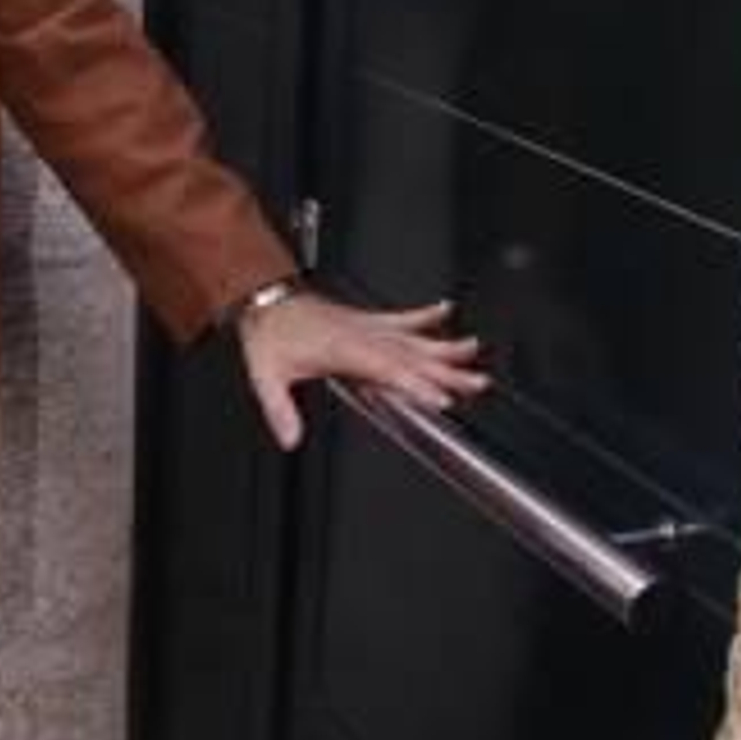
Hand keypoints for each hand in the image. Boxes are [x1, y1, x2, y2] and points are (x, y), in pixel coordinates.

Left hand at [238, 292, 487, 450]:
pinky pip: (399, 316)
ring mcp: (365, 326)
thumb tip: (290, 439)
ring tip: (473, 348)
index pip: (386, 370)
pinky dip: (423, 314)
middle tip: (476, 381)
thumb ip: (279, 410)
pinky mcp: (364, 319)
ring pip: (411, 337)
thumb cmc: (269, 334)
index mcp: (341, 348)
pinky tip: (445, 309)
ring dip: (443, 345)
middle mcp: (359, 335)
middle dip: (445, 371)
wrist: (265, 300)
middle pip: (410, 356)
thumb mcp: (266, 375)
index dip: (414, 384)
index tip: (440, 398)